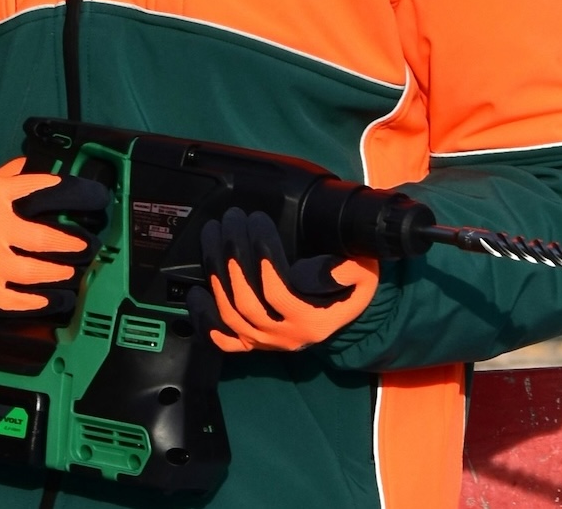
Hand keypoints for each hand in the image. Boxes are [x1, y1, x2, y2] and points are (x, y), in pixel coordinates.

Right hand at [0, 162, 109, 315]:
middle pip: (42, 238)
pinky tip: (56, 299)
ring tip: (73, 272)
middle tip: (87, 247)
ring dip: (60, 273)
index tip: (90, 199)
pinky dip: (41, 301)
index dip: (65, 193)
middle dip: (71, 244)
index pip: (35, 189)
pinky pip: (20, 300)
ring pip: (35, 271)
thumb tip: (32, 162)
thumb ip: (8, 176)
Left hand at [191, 208, 378, 353]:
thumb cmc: (353, 287)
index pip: (277, 291)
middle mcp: (286, 337)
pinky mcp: (253, 342)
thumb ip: (346, 272)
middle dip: (233, 254)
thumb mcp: (363, 274)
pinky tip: (197, 293)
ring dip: (215, 272)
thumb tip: (311, 272)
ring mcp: (266, 342)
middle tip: (232, 219)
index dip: (262, 255)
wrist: (348, 313)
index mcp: (312, 321)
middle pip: (246, 300)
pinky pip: (224, 340)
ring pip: (230, 314)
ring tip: (213, 234)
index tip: (257, 221)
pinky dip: (207, 319)